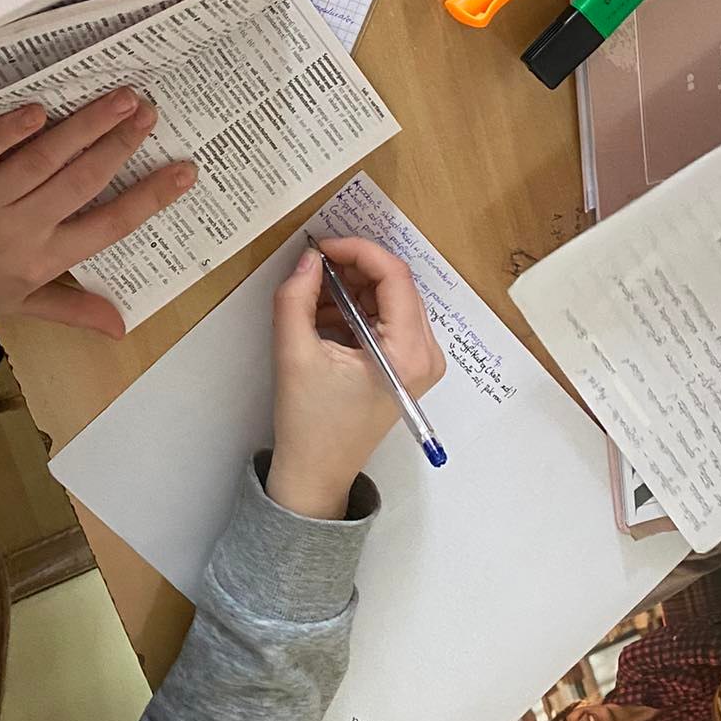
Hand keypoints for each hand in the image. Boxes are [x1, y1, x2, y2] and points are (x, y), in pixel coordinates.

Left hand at [0, 91, 196, 341]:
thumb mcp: (18, 304)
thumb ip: (72, 307)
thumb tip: (121, 326)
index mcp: (43, 260)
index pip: (109, 226)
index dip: (150, 197)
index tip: (185, 170)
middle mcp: (20, 230)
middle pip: (83, 181)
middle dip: (121, 144)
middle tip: (150, 112)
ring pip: (45, 159)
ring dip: (86, 126)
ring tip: (120, 98)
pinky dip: (11, 130)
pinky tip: (40, 108)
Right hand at [265, 236, 445, 520]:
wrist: (316, 474)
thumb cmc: (310, 423)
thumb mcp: (295, 354)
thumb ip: (297, 298)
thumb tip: (309, 259)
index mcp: (408, 352)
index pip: (394, 276)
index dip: (357, 251)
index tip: (322, 247)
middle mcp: (426, 354)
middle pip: (396, 285)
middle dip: (353, 269)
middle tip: (314, 267)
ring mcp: (420, 361)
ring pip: (389, 299)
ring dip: (352, 288)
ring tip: (312, 297)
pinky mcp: (407, 366)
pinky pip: (386, 319)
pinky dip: (356, 308)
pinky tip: (323, 315)